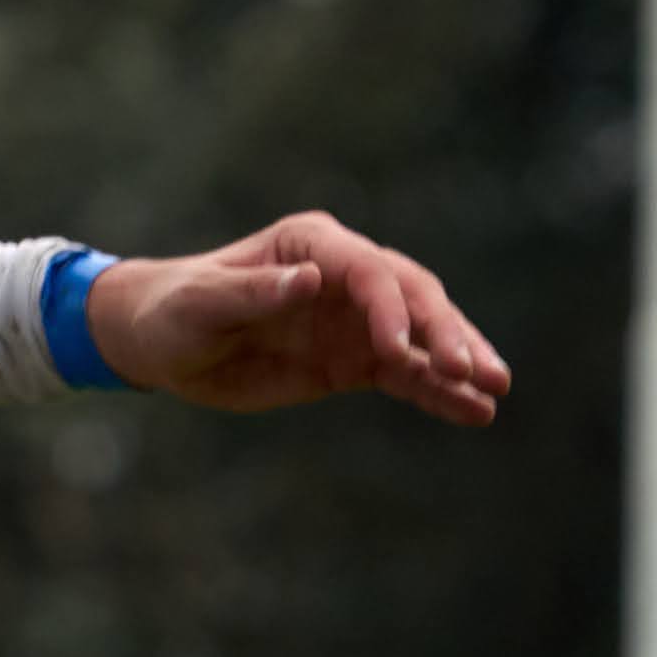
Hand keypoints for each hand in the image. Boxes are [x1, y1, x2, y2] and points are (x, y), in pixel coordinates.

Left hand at [83, 209, 510, 427]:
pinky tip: (477, 413)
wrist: (160, 343)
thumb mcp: (202, 305)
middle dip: (445, 331)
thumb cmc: (174, 312)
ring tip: (495, 390)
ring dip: (457, 359)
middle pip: (411, 295)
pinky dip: (440, 392)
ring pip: (421, 333)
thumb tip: (311, 278)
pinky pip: (407, 374)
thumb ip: (254, 292)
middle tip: (477, 371)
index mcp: (309, 243)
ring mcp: (354, 318)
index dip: (388, 307)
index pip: (367, 269)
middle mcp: (342, 273)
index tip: (397, 351)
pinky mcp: (354, 360)